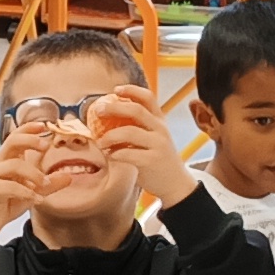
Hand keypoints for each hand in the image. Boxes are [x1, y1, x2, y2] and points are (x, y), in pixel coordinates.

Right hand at [0, 128, 50, 242]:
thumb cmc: (7, 202)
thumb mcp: (32, 191)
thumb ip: (49, 184)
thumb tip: (69, 177)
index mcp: (8, 159)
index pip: (16, 137)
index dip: (28, 129)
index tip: (44, 126)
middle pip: (12, 141)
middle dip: (30, 140)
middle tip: (46, 145)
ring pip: (14, 165)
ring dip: (34, 174)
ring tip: (45, 184)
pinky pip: (10, 186)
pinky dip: (26, 192)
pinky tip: (37, 199)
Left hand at [87, 83, 193, 205]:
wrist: (176, 184)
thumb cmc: (158, 158)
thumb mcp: (154, 137)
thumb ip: (139, 126)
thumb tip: (110, 114)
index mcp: (160, 121)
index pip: (148, 97)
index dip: (131, 90)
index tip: (115, 90)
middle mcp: (160, 130)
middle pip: (136, 110)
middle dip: (114, 108)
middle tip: (98, 111)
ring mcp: (158, 145)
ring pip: (129, 132)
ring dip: (109, 136)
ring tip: (101, 142)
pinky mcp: (151, 161)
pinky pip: (127, 153)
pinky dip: (114, 153)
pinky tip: (109, 155)